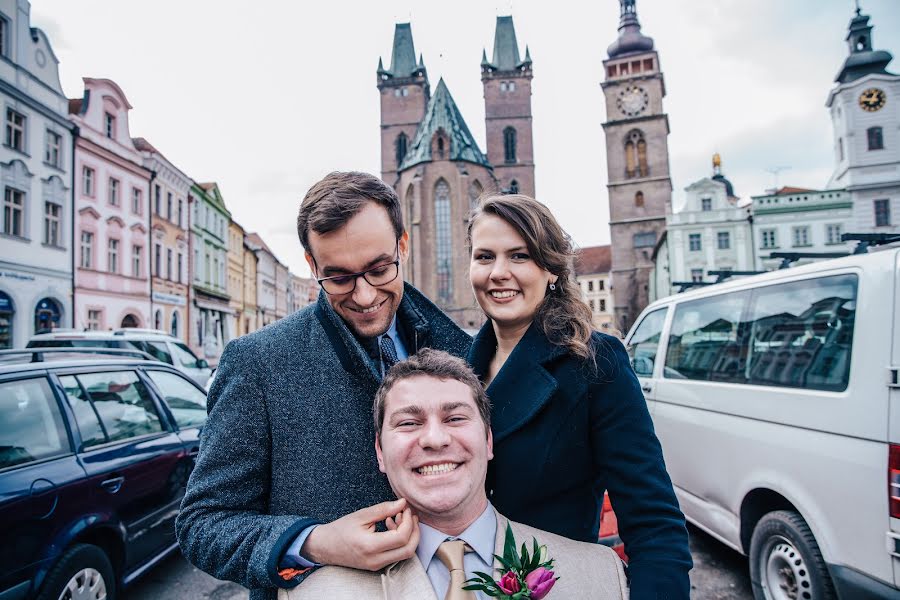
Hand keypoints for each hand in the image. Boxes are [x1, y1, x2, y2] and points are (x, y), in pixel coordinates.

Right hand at [300, 498, 419, 570]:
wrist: (325, 547)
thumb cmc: (341, 529)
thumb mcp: (361, 515)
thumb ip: (383, 509)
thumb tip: (402, 503)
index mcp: (370, 546)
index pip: (401, 537)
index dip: (408, 521)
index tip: (405, 508)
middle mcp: (375, 559)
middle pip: (408, 549)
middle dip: (415, 531)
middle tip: (410, 515)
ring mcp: (377, 565)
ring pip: (405, 554)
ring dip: (408, 536)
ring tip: (399, 517)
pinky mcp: (378, 565)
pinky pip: (396, 554)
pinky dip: (400, 541)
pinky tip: (392, 525)